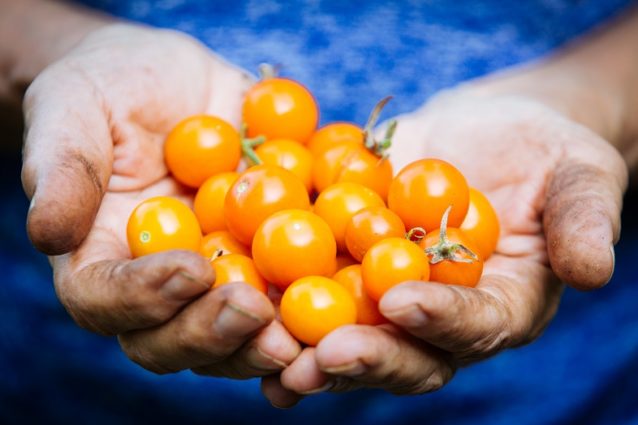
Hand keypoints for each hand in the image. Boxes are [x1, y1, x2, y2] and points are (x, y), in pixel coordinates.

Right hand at [21, 24, 300, 377]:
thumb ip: (63, 168)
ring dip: (269, 341)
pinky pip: (290, 296)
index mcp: (102, 260)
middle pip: (174, 339)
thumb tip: (49, 232)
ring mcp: (217, 282)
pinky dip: (319, 305)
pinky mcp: (267, 265)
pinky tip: (350, 298)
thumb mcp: (74, 108)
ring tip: (306, 330)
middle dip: (215, 334)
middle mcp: (159, 289)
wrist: (174, 82)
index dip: (144, 297)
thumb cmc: (110, 89)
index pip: (106, 300)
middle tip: (255, 311)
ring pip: (236, 335)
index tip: (190, 268)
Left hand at [261, 88, 627, 406]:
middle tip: (322, 356)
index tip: (402, 301)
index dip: (441, 320)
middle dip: (366, 357)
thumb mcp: (581, 175)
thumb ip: (584, 221)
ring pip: (353, 335)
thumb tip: (594, 271)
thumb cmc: (548, 153)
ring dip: (312, 350)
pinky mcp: (352, 267)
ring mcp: (391, 295)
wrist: (492, 131)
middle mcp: (441, 316)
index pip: (474, 327)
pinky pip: (317, 292)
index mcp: (500, 306)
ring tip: (272, 354)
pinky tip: (244, 311)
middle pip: (406, 353)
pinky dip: (282, 306)